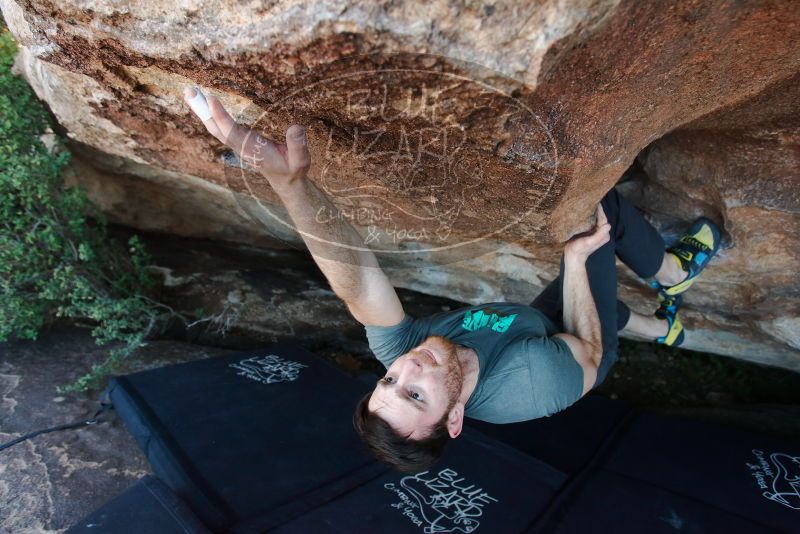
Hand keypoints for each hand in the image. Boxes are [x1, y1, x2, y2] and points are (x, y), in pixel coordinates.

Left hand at [183, 87, 309, 187]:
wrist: (285, 180)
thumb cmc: (292, 169)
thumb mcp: (300, 159)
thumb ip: (298, 144)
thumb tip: (296, 126)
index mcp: (253, 150)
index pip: (233, 133)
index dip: (221, 117)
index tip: (211, 99)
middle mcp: (240, 147)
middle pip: (216, 128)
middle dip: (202, 110)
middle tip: (189, 90)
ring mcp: (237, 145)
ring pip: (215, 127)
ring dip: (203, 110)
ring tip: (190, 92)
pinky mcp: (237, 141)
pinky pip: (220, 127)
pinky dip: (210, 114)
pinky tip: (204, 103)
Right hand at [564, 204, 610, 262]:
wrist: (573, 257)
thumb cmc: (580, 250)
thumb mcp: (590, 242)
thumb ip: (599, 235)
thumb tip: (608, 225)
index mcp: (603, 234)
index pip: (603, 219)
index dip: (601, 210)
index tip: (596, 201)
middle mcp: (600, 233)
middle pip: (600, 218)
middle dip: (597, 210)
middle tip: (591, 200)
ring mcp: (594, 232)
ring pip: (595, 219)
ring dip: (592, 212)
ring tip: (587, 204)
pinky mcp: (588, 232)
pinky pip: (589, 222)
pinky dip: (587, 216)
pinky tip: (582, 212)